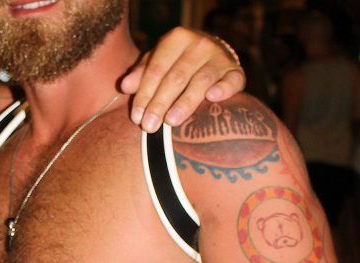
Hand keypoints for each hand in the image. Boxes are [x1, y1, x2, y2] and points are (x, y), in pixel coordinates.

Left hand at [121, 27, 245, 131]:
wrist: (211, 55)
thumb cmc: (175, 62)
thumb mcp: (156, 63)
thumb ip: (141, 74)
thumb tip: (124, 86)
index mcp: (176, 39)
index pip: (156, 70)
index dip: (145, 94)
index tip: (136, 117)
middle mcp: (199, 45)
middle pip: (176, 78)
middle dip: (160, 104)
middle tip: (149, 126)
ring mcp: (219, 57)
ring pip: (201, 81)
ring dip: (185, 102)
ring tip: (171, 121)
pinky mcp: (235, 71)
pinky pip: (233, 80)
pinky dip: (224, 89)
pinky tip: (212, 97)